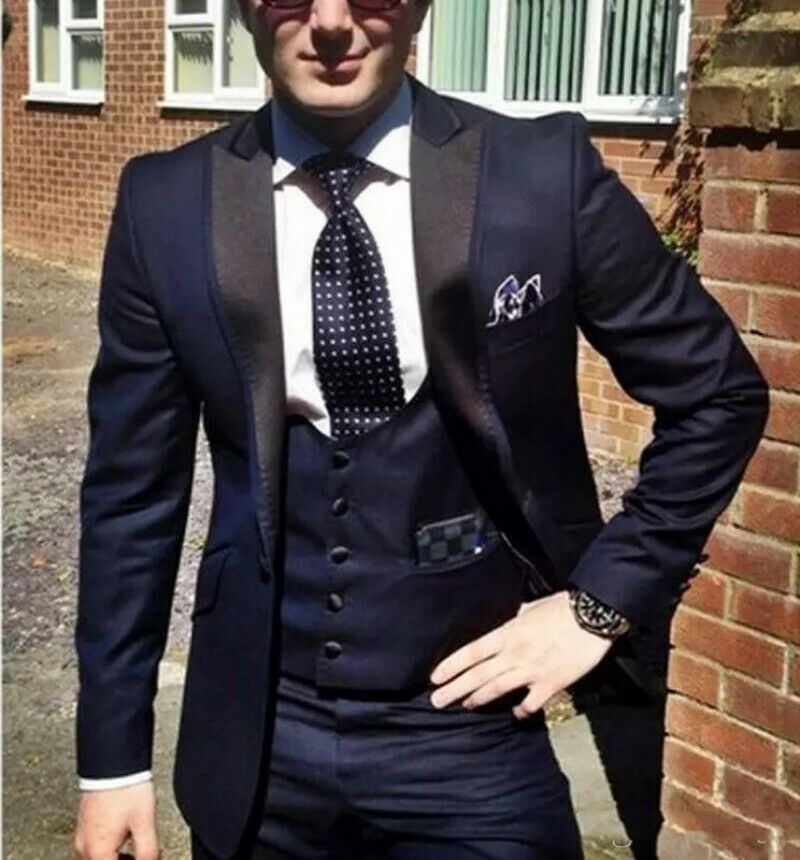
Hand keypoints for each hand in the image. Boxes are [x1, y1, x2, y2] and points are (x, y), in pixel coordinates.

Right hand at [73, 780, 159, 859]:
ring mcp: (82, 834)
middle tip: (140, 856)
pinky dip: (108, 849)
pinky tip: (123, 838)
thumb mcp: (145, 823)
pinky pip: (93, 846)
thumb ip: (148, 852)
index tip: (143, 859)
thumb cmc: (126, 789)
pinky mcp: (84, 824)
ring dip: (114, 858)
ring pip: (96, 858)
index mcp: (98, 850)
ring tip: (134, 851)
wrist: (113, 762)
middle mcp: (85, 846)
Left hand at [428, 589, 613, 718]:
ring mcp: (532, 670)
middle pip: (479, 674)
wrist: (592, 617)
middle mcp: (515, 653)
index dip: (452, 666)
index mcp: (508, 633)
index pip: (472, 652)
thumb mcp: (531, 607)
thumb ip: (517, 617)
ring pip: (497, 689)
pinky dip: (520, 711)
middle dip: (455, 689)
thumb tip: (512, 618)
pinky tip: (515, 714)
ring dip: (478, 699)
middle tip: (437, 701)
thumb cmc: (562, 607)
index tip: (435, 678)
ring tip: (464, 705)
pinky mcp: (551, 684)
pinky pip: (530, 703)